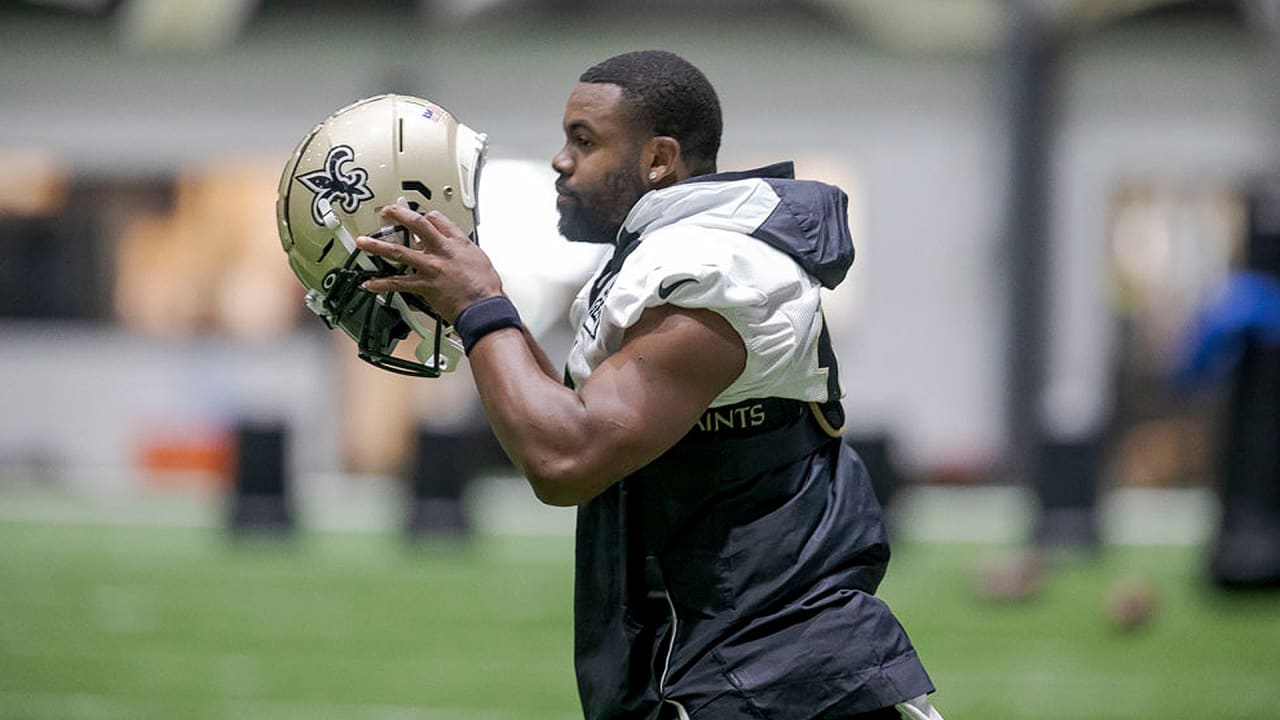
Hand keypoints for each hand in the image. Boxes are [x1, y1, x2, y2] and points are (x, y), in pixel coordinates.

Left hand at [355, 206, 502, 322]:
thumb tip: (457, 251)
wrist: (484, 307)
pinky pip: (399, 283)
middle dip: (399, 215)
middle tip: (386, 211)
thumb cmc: (486, 288)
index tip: (420, 215)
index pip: (438, 220)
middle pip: (417, 225)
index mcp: (458, 243)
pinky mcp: (424, 286)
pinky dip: (383, 284)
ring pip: (399, 252)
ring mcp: (431, 268)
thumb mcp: (479, 259)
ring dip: (378, 246)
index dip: (426, 215)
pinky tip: (371, 283)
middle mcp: (442, 251)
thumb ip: (464, 251)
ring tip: (363, 242)